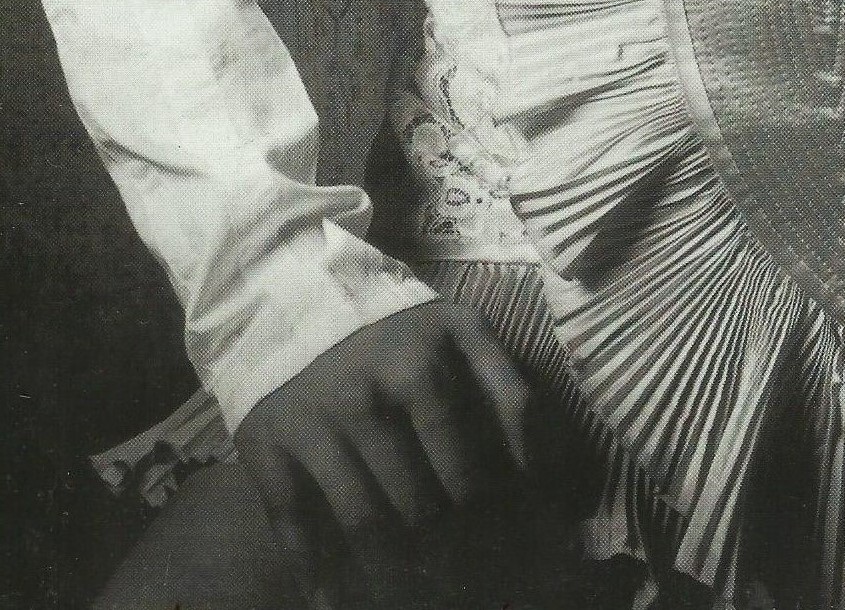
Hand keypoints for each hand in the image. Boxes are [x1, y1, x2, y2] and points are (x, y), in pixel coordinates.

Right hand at [234, 302, 531, 606]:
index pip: (466, 469)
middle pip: (418, 506)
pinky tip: (333, 605)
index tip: (512, 555)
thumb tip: (544, 470)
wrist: (291, 297)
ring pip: (364, 525)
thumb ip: (507, 389)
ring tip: (419, 595)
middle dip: (450, 557)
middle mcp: (366, 400)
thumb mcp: (461, 331)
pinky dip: (316, 576)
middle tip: (468, 584)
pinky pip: (295, 528)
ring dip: (396, 577)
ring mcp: (315, 429)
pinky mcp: (269, 451)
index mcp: (421, 367)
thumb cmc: (394, 328)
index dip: (492, 521)